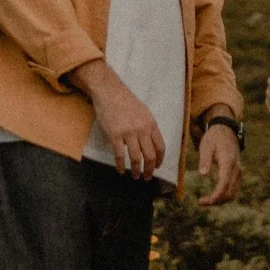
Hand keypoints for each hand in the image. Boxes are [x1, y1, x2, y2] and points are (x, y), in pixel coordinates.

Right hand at [72, 60, 163, 178]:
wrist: (109, 91)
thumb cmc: (126, 101)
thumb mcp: (143, 112)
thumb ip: (147, 127)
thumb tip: (150, 143)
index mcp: (151, 124)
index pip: (160, 147)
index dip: (160, 160)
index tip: (157, 167)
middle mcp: (142, 129)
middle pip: (150, 155)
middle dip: (149, 170)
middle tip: (147, 177)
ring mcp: (128, 133)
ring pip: (136, 158)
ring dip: (137, 170)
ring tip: (135, 176)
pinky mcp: (114, 135)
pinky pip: (120, 155)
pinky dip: (121, 166)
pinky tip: (121, 170)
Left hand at [195, 120, 241, 205]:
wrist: (226, 129)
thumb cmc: (214, 138)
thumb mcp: (206, 146)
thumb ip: (204, 160)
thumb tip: (203, 175)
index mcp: (228, 162)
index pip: (224, 184)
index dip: (216, 196)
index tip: (206, 202)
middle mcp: (236, 168)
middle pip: (229, 192)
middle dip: (216, 201)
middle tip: (201, 202)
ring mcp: (238, 171)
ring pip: (232, 193)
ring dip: (220, 200)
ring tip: (204, 200)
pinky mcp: (237, 173)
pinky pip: (232, 189)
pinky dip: (223, 195)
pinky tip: (212, 195)